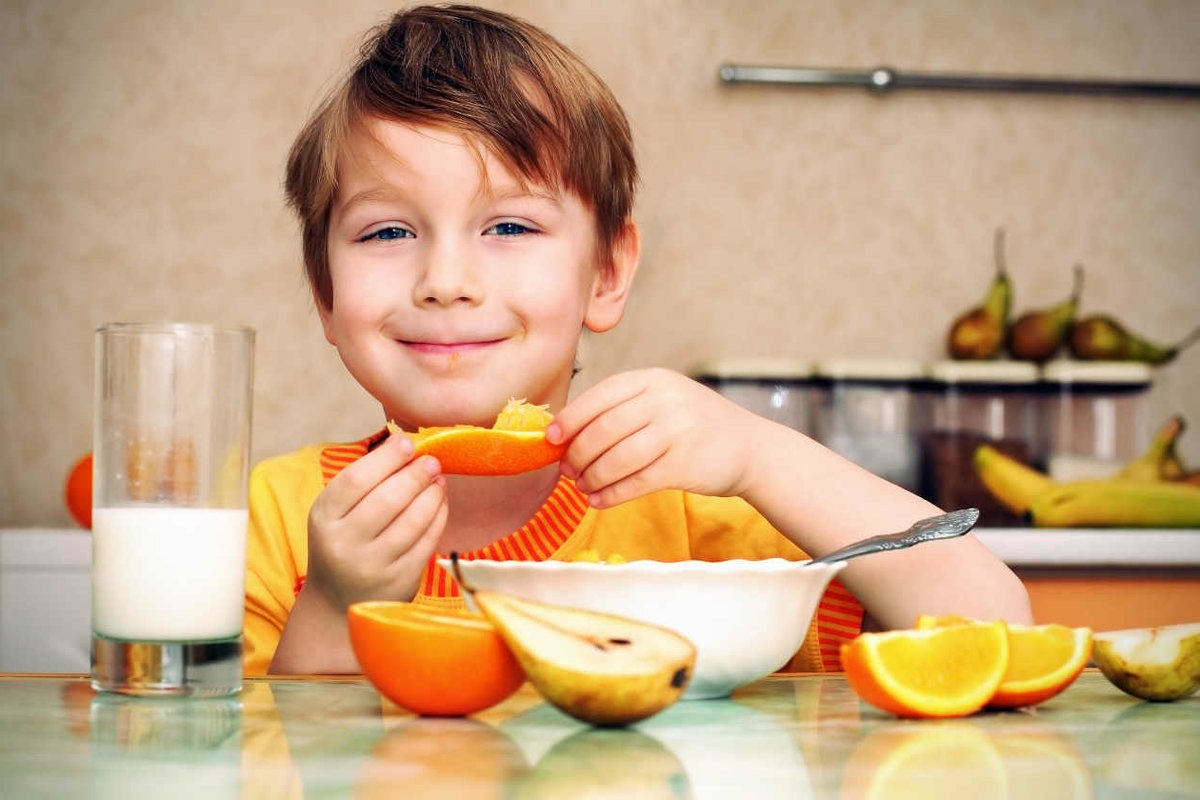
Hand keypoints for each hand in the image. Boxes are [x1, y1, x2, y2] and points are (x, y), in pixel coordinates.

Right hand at [303, 433, 448, 611]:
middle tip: (432, 460)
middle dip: (415, 474)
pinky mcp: (399, 581)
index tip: (407, 443)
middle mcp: (344, 544)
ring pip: (413, 521)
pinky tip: (440, 502)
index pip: (356, 480)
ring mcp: (372, 566)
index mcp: (323, 519)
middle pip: (388, 499)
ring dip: (432, 493)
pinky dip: (439, 516)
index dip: (386, 458)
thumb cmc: (341, 543)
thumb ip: (363, 482)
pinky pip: (427, 542)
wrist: (337, 602)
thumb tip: (404, 443)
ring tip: (438, 479)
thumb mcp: (335, 513)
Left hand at [549, 368, 772, 506]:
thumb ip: (623, 410)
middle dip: (578, 453)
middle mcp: (666, 400)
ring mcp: (678, 431)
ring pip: (617, 458)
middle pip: (605, 429)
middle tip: (567, 469)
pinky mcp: (685, 464)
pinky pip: (636, 482)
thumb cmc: (695, 427)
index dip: (571, 418)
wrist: (750, 448)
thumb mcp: (664, 402)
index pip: (601, 395)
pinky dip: (612, 494)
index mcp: (654, 380)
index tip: (551, 438)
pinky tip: (599, 500)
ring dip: (592, 477)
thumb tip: (566, 435)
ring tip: (582, 487)